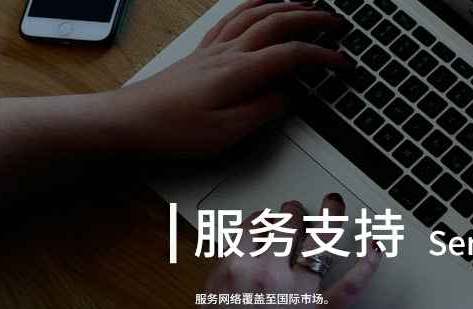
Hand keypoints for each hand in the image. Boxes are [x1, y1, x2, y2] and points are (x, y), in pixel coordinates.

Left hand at [103, 0, 348, 158]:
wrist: (128, 119)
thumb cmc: (172, 128)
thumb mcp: (226, 133)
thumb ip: (263, 112)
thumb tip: (288, 97)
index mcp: (239, 72)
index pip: (292, 55)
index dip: (323, 56)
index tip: (344, 63)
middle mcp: (227, 52)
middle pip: (278, 22)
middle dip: (313, 17)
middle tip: (338, 21)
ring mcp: (213, 48)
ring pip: (256, 13)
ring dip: (286, 4)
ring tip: (308, 2)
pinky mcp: (202, 52)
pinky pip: (233, 17)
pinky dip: (253, 4)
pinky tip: (260, 3)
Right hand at [197, 193, 381, 308]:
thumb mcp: (211, 303)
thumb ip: (227, 273)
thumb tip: (241, 251)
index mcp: (234, 268)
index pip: (252, 226)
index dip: (263, 217)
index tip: (268, 217)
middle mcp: (266, 273)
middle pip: (286, 224)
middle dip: (294, 211)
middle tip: (298, 210)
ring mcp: (297, 291)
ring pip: (320, 239)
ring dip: (330, 216)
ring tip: (334, 205)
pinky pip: (353, 282)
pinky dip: (368, 263)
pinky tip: (376, 247)